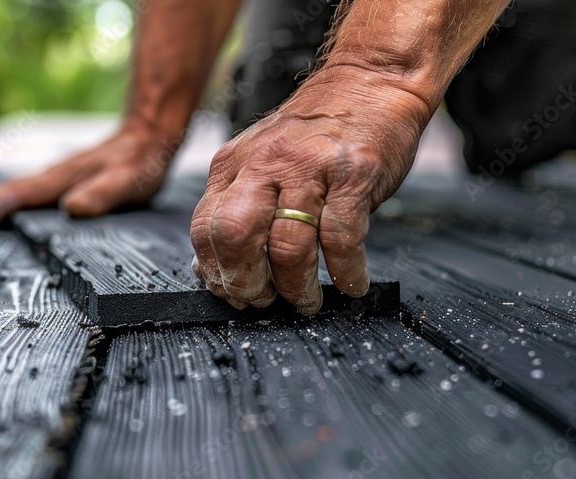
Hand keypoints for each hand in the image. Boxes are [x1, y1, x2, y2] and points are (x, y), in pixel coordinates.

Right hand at [0, 123, 180, 226]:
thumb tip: (71, 209)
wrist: (149, 134)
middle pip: (7, 192)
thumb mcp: (128, 182)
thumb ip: (103, 195)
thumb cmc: (140, 163)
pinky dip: (5, 198)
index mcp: (63, 181)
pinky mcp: (62, 179)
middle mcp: (54, 177)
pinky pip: (26, 190)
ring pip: (13, 190)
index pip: (21, 197)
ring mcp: (56, 177)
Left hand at [190, 64, 430, 314]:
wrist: (371, 80)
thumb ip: (238, 204)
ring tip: (307, 301)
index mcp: (235, 164)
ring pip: (287, 247)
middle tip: (264, 301)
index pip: (205, 229)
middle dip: (247, 283)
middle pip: (235, 237)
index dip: (216, 272)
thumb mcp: (261, 158)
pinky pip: (342, 239)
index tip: (233, 294)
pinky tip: (351, 283)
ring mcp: (310, 168)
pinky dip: (346, 272)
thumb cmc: (318, 129)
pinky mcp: (353, 176)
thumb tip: (214, 265)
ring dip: (297, 288)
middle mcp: (266, 164)